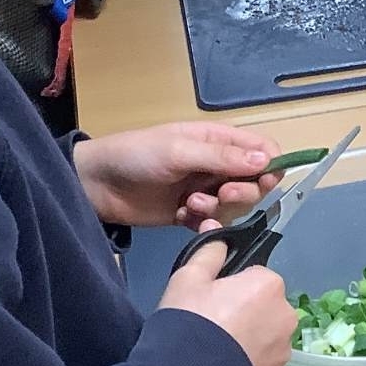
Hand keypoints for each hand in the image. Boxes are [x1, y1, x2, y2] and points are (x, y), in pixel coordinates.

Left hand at [74, 123, 284, 228]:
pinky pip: (214, 224)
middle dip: (242, 191)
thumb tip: (269, 161)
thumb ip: (223, 157)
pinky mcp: (190, 214)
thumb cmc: (137, 156)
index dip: (269, 166)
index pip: (263, 150)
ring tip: (189, 206)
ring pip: (235, 205)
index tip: (262, 180)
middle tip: (220, 194)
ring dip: (218, 208)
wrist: (96, 185)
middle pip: (254, 182)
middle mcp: (217, 165)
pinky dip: (206, 226)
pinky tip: (186, 221)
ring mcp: (204, 190)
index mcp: (218, 140)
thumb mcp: (180, 151)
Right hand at [158, 226, 294, 365]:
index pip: (254, 276)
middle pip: (264, 306)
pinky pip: (263, 361)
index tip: (211, 299)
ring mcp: (284, 349)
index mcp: (270, 284)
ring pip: (266, 334)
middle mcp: (286, 314)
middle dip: (244, 312)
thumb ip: (208, 251)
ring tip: (217, 349)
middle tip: (211, 325)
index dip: (230, 286)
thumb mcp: (188, 278)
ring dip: (249, 338)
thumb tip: (215, 228)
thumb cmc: (189, 321)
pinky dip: (248, 362)